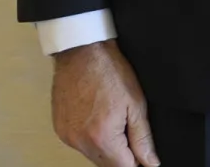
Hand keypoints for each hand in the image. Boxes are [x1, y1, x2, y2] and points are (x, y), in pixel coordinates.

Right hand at [51, 41, 158, 166]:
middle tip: (128, 130)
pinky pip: (79, 144)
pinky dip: (91, 139)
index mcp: (102, 138)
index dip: (137, 162)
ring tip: (112, 120)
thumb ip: (143, 138)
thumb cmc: (109, 72)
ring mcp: (67, 137)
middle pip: (106, 164)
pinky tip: (98, 119)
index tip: (143, 153)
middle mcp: (80, 142)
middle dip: (122, 155)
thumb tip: (150, 162)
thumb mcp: (136, 105)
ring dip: (106, 147)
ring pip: (92, 156)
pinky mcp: (59, 130)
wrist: (81, 53)